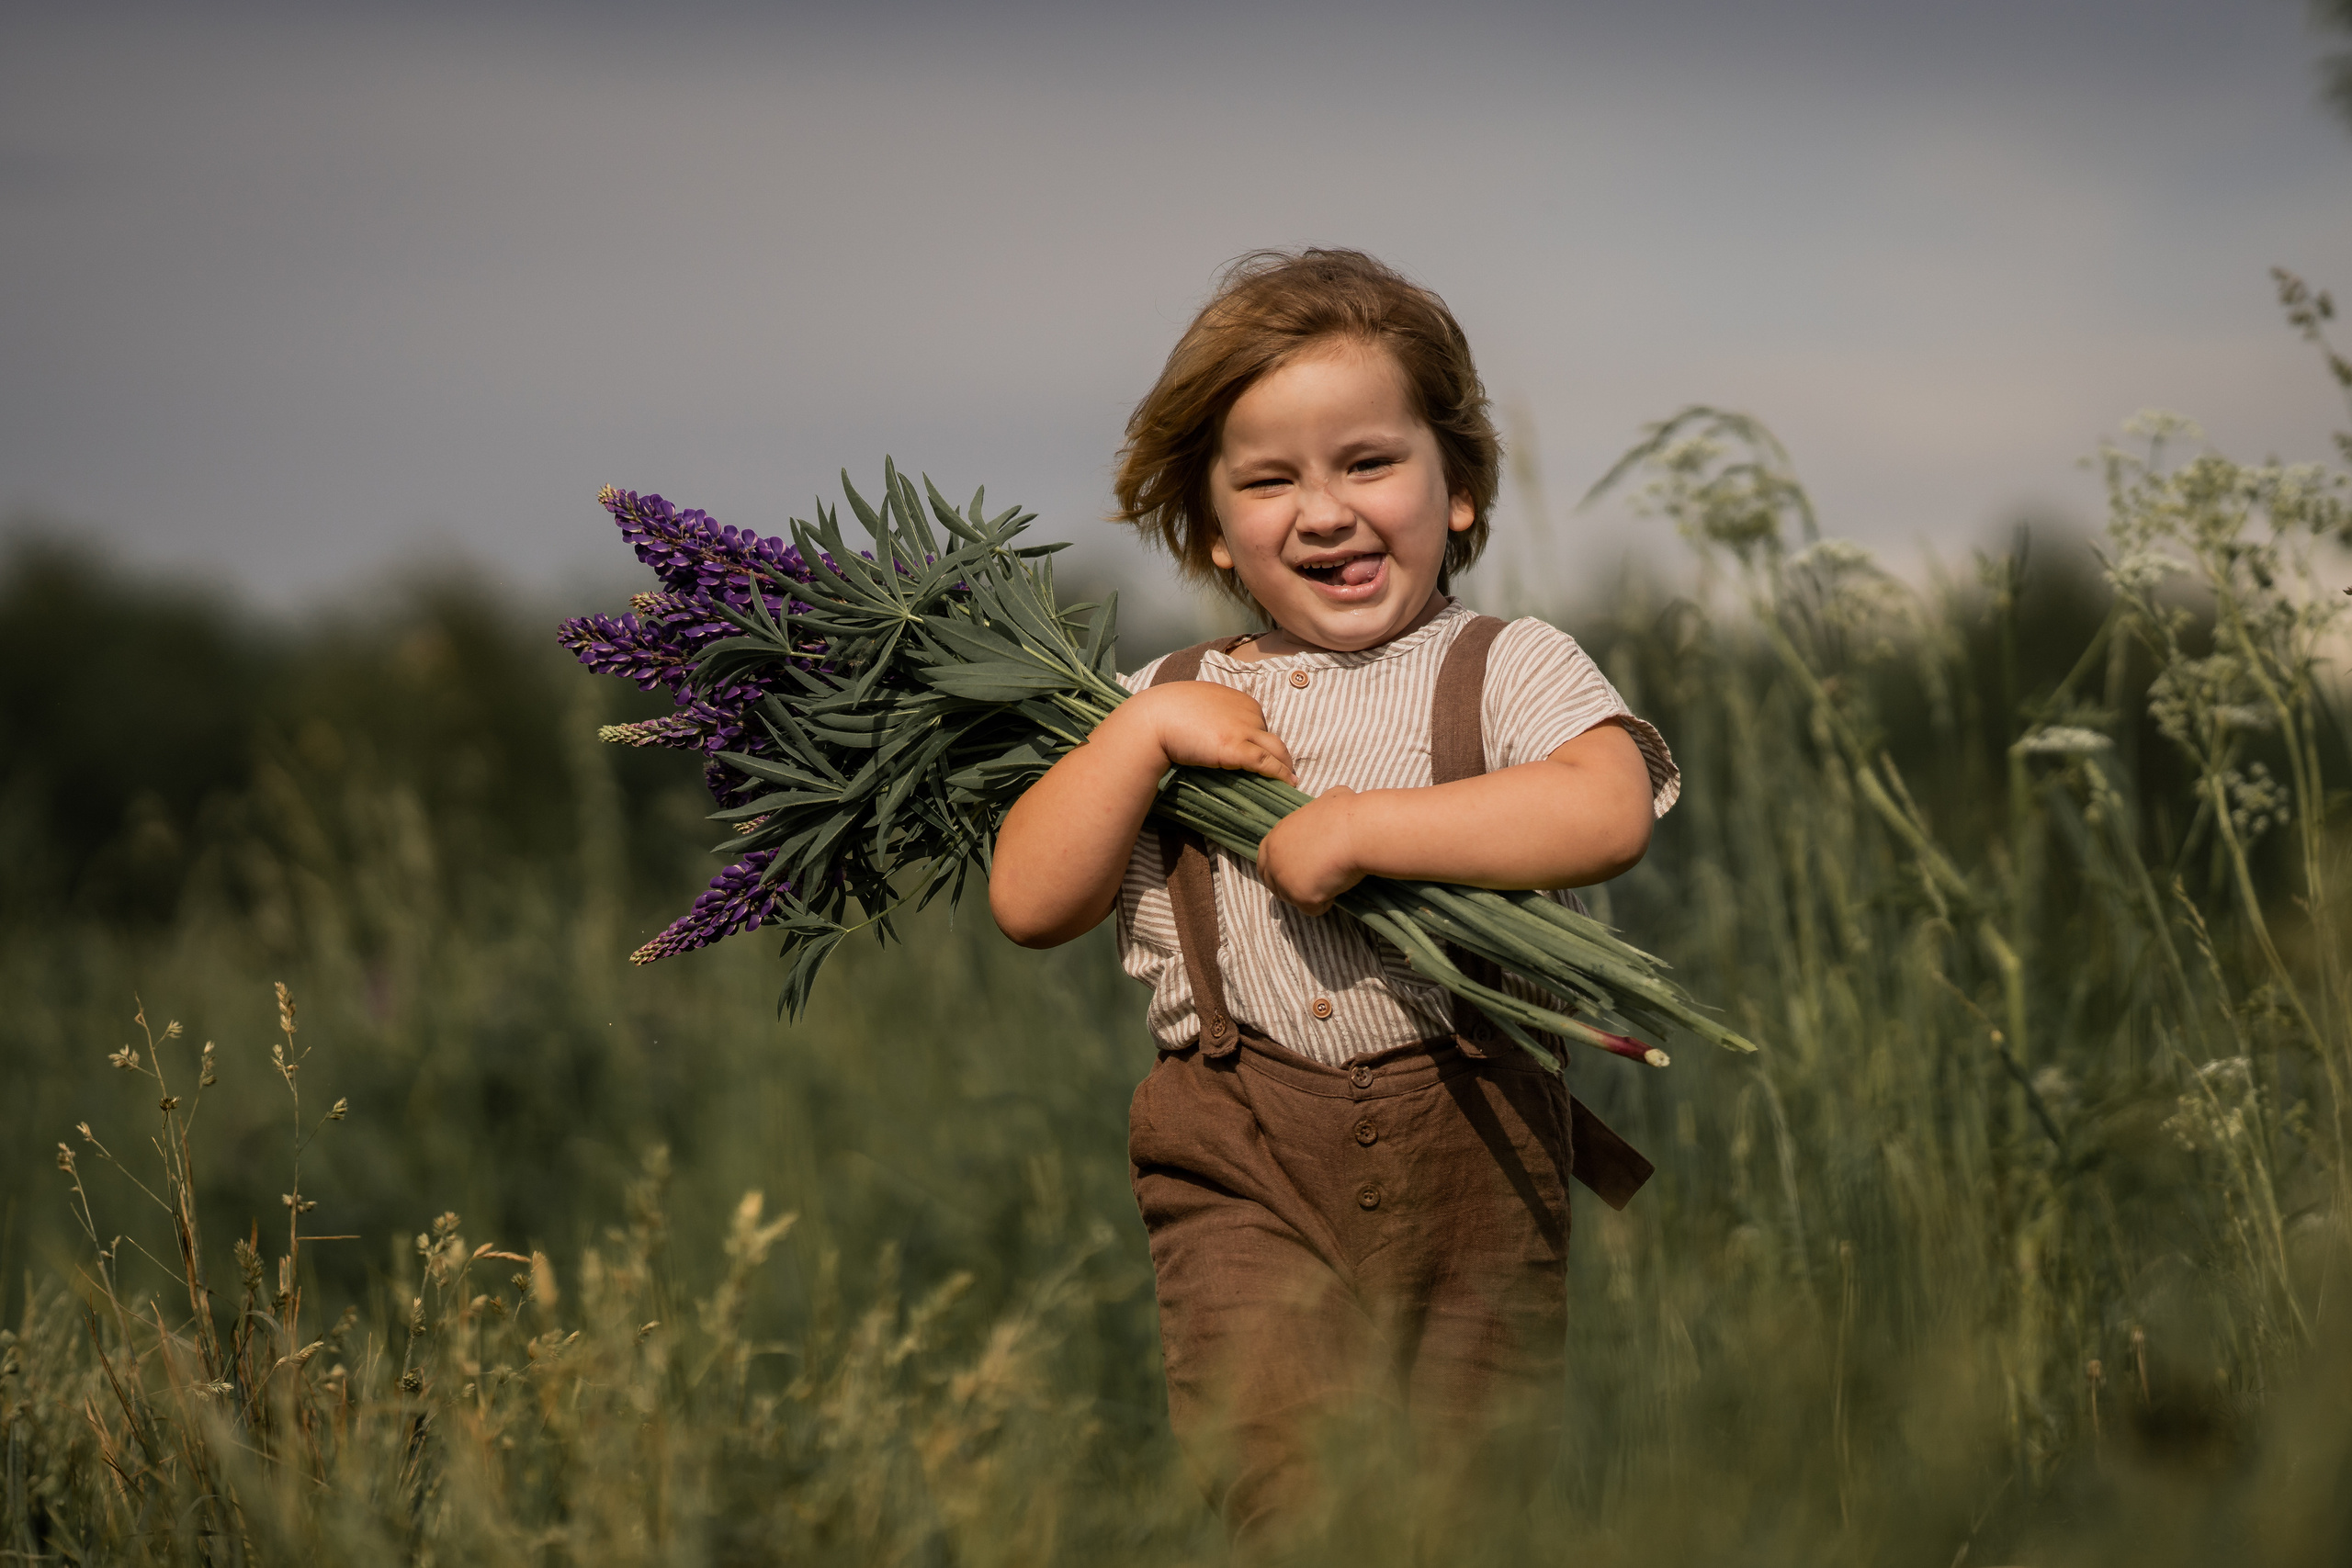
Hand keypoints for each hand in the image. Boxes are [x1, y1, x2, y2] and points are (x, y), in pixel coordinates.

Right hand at [1102, 680, 1297, 784]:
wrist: (1154, 719)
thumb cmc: (1167, 711)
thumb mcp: (1197, 703)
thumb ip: (1212, 713)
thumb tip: (1211, 731)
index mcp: (1239, 699)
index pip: (1259, 723)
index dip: (1261, 741)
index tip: (1264, 756)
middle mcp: (1247, 711)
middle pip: (1271, 737)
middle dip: (1278, 755)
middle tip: (1283, 773)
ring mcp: (1244, 729)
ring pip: (1277, 751)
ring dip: (1286, 767)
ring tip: (1290, 782)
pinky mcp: (1238, 748)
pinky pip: (1268, 764)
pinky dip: (1281, 775)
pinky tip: (1288, 785)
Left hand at [1256, 784, 1362, 915]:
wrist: (1358, 831)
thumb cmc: (1347, 813)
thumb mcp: (1327, 801)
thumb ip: (1320, 809)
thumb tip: (1333, 801)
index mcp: (1275, 837)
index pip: (1265, 862)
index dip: (1281, 869)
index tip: (1300, 871)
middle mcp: (1274, 859)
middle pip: (1274, 885)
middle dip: (1292, 887)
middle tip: (1315, 883)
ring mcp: (1285, 880)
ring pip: (1293, 899)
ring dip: (1311, 894)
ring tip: (1332, 880)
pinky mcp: (1301, 896)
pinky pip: (1313, 909)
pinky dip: (1326, 903)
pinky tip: (1338, 888)